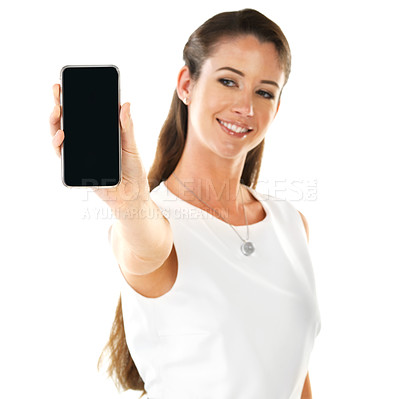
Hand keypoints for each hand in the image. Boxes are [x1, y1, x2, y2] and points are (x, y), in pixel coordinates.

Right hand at [49, 84, 149, 212]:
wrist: (131, 196)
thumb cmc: (133, 171)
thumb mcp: (131, 146)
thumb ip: (126, 127)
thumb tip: (125, 103)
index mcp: (99, 135)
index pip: (84, 114)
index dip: (75, 99)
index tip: (69, 83)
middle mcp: (86, 143)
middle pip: (68, 122)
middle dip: (60, 105)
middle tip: (58, 91)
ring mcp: (79, 155)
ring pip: (60, 136)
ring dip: (55, 123)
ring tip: (57, 110)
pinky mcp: (76, 169)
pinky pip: (63, 155)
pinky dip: (59, 145)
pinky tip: (62, 135)